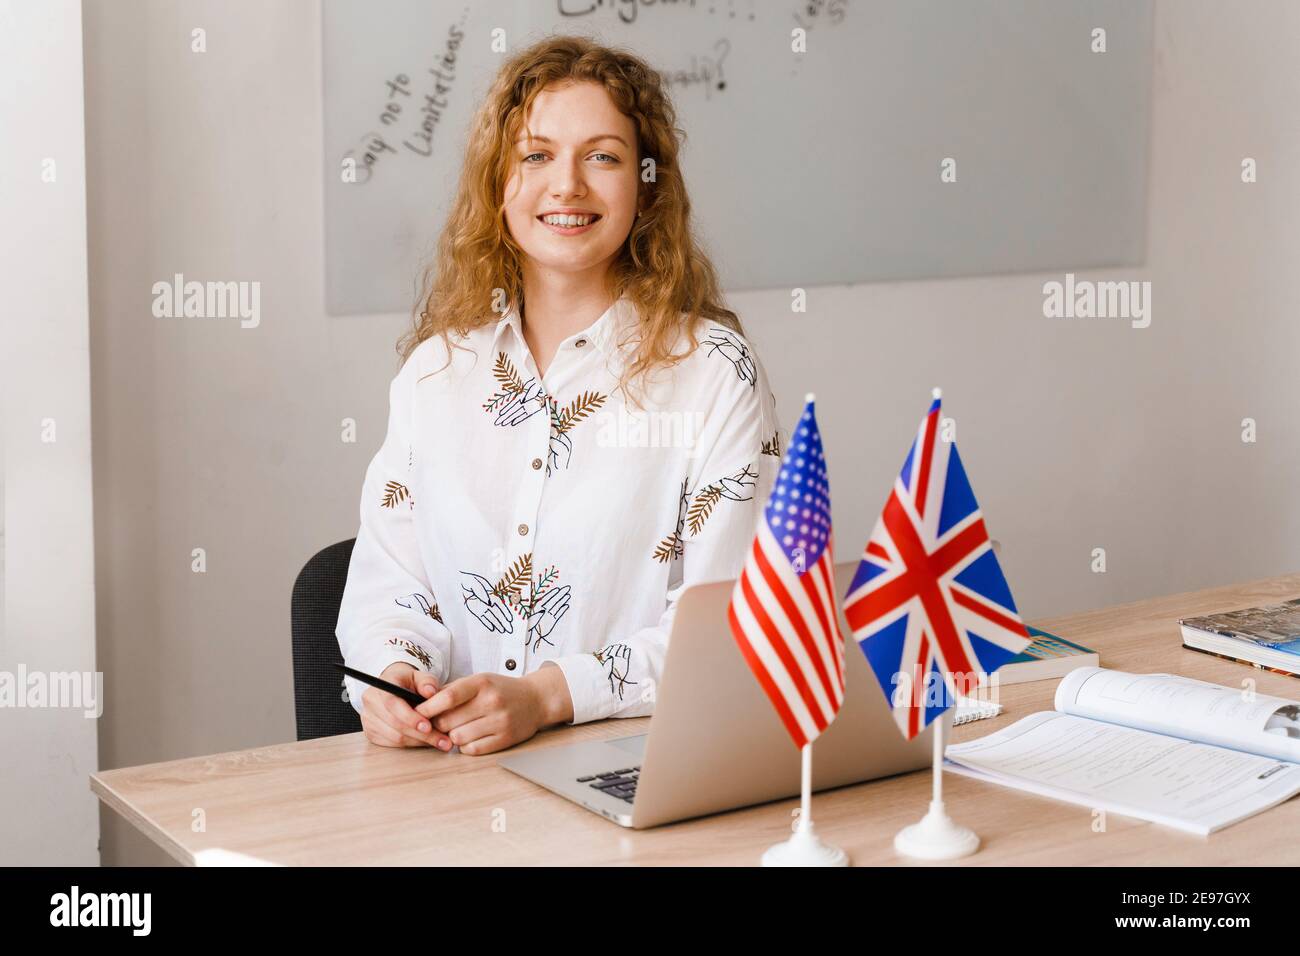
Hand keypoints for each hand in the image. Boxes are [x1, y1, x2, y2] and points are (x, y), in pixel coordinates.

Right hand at [360, 662, 453, 750]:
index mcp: (382, 685)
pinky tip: (426, 742)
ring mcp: (369, 718)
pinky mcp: (371, 732)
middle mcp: (371, 701)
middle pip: (395, 724)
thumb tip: (431, 692)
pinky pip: (392, 744)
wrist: (395, 686)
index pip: (392, 703)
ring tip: (439, 742)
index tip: (428, 726)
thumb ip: (428, 682)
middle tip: (443, 740)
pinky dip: (411, 745)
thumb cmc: (409, 682)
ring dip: (419, 742)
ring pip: (394, 737)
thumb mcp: (420, 676)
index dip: (410, 717)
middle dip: (421, 734)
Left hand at [417, 667, 572, 755]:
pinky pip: (472, 749)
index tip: (417, 712)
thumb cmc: (501, 689)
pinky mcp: (506, 739)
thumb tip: (421, 702)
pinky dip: (465, 746)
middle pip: (449, 721)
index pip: (448, 697)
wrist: (536, 700)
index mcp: (482, 683)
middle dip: (438, 724)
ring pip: (458, 738)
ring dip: (452, 736)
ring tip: (456, 729)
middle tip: (438, 723)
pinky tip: (469, 737)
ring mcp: (500, 721)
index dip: (428, 707)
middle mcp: (492, 701)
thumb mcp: (479, 680)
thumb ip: (452, 690)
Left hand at [460, 571, 513, 633]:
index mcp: (491, 593)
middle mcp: (488, 602)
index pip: (500, 604)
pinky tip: (492, 628)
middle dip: (503, 621)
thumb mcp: (474, 583)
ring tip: (503, 630)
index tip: (509, 619)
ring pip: (491, 617)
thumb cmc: (468, 580)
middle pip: (497, 613)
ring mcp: (482, 607)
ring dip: (497, 624)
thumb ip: (481, 591)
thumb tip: (488, 602)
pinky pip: (482, 618)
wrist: (460, 582)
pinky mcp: (476, 611)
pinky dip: (487, 623)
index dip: (505, 612)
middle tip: (509, 629)